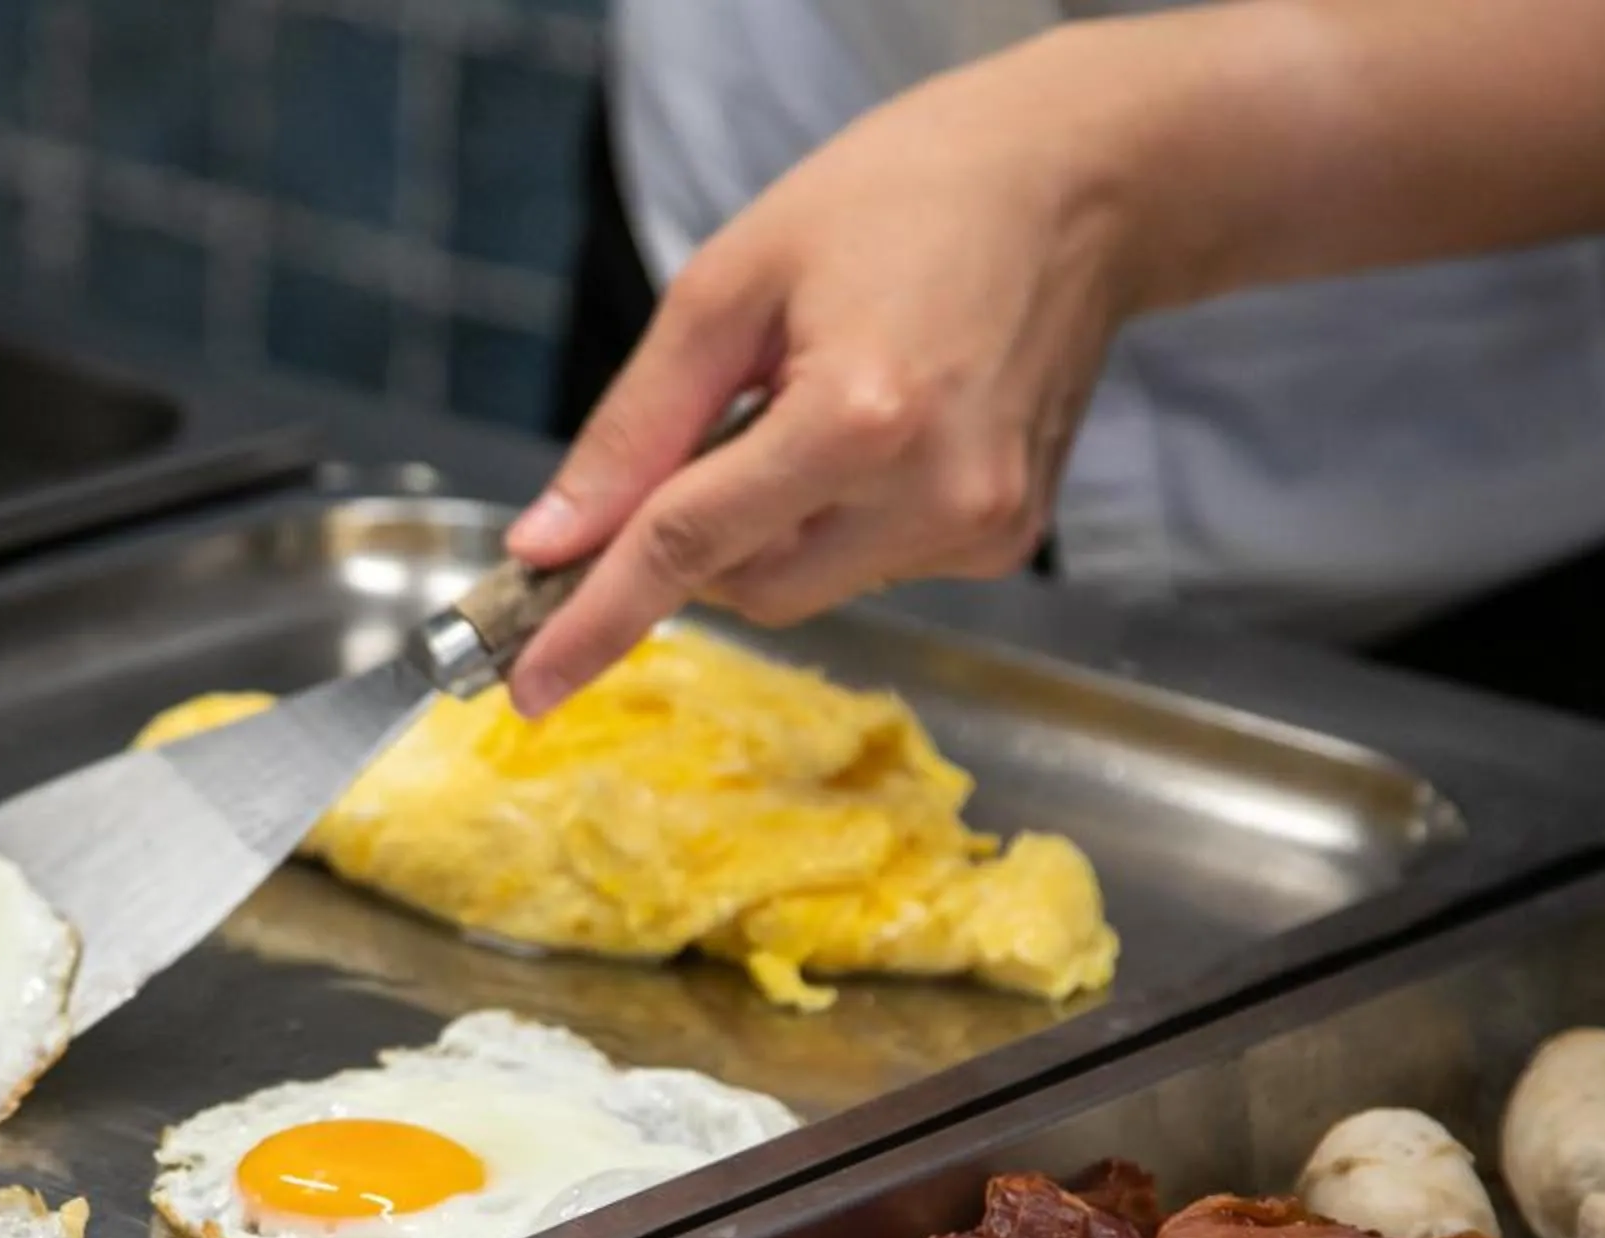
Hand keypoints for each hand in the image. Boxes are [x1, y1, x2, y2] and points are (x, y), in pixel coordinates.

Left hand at [501, 29, 1155, 715]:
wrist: (1079, 184)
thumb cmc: (901, 197)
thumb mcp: (731, 285)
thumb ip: (634, 429)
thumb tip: (551, 541)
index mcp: (860, 417)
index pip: (688, 549)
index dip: (595, 619)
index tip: (525, 686)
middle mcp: (933, 494)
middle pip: (744, 589)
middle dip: (694, 539)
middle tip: (700, 438)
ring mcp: (981, 528)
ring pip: (803, 586)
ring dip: (768, 524)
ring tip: (815, 399)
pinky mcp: (1005, 541)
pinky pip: (870, 566)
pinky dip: (834, 519)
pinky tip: (876, 427)